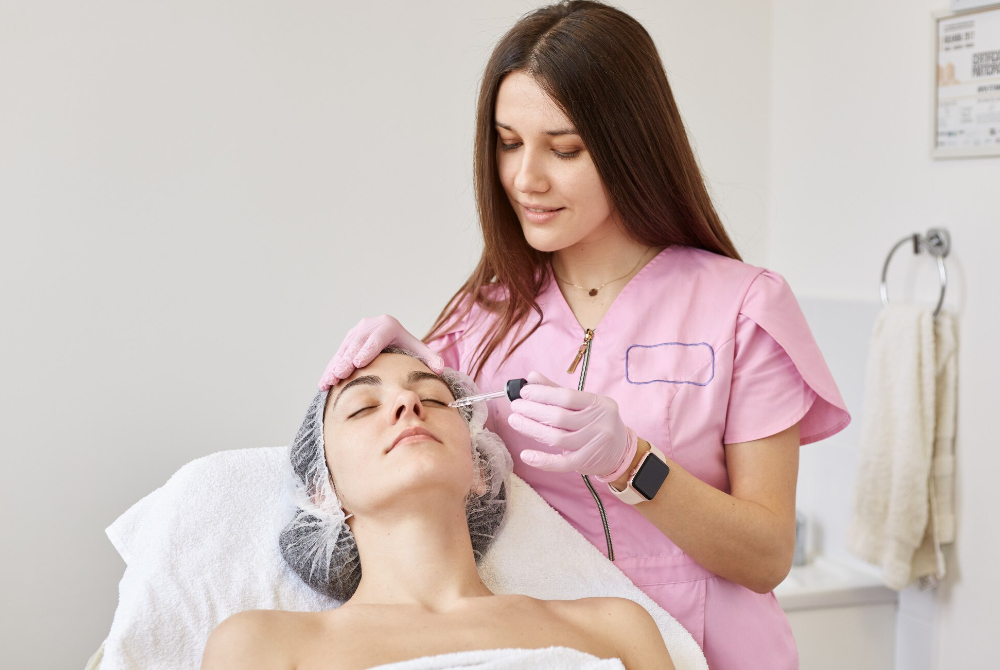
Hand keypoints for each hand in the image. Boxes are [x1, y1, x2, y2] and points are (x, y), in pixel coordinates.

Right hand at [318, 314, 445, 390]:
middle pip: (357, 344)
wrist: (394, 336)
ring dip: (335, 366)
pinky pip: (338, 355)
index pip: (376, 339)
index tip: (358, 363)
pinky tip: (323, 383)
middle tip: (340, 374)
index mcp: (387, 326)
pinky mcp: (347, 341)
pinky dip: (330, 369)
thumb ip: (430, 358)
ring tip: (328, 381)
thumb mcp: (419, 350)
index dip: (367, 351)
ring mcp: (356, 332)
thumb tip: (440, 368)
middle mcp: (369, 326)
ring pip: (344, 350)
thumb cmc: (407, 346)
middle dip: (347, 360)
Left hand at [507, 371, 637, 478]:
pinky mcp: (586, 462)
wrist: (621, 451)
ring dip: (532, 429)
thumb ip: (557, 391)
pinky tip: (526, 454)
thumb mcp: (584, 403)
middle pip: (559, 417)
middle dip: (533, 410)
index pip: (567, 396)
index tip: (524, 392)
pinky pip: (561, 463)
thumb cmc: (597, 422)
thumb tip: (532, 377)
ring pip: (557, 438)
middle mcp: (599, 423)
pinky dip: (542, 460)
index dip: (543, 394)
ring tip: (515, 421)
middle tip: (515, 406)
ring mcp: (594, 444)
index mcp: (598, 403)